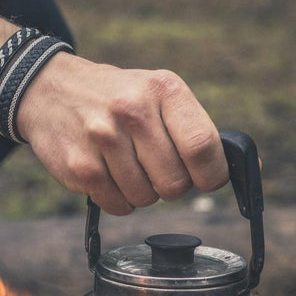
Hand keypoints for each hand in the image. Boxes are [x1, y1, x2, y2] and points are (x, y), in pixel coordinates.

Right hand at [17, 53, 228, 215]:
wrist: (51, 90)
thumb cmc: (115, 96)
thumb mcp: (158, 93)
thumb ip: (196, 129)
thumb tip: (244, 165)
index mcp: (163, 90)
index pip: (204, 148)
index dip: (211, 175)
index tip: (205, 178)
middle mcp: (132, 111)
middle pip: (175, 185)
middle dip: (170, 184)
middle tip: (153, 165)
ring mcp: (102, 139)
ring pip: (146, 199)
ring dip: (141, 190)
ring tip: (124, 163)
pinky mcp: (79, 166)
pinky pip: (118, 206)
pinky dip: (118, 198)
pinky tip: (106, 172)